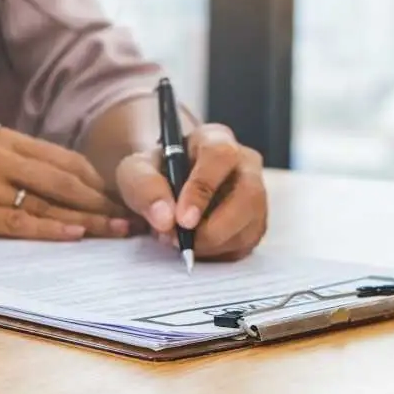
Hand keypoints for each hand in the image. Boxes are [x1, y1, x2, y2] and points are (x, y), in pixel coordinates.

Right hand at [0, 128, 132, 240]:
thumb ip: (27, 168)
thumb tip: (84, 190)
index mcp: (5, 139)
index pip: (67, 161)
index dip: (101, 183)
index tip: (126, 199)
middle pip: (63, 181)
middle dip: (102, 202)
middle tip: (131, 219)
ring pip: (44, 202)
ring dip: (86, 219)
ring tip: (115, 230)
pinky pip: (15, 221)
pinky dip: (49, 229)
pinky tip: (76, 234)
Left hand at [115, 123, 266, 259]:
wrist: (166, 192)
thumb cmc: (156, 175)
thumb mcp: (135, 172)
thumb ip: (145, 188)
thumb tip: (166, 219)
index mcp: (216, 140)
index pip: (220, 157)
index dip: (203, 189)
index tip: (182, 220)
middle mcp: (245, 163)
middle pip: (249, 194)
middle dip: (215, 227)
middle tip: (181, 242)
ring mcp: (257, 193)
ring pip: (251, 224)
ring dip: (212, 244)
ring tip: (180, 241)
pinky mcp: (256, 221)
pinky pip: (246, 244)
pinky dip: (218, 254)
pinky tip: (196, 245)